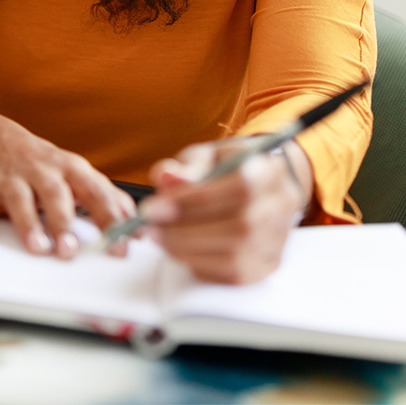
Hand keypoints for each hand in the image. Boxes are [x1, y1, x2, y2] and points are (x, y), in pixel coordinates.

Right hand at [0, 117, 135, 259]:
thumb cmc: (44, 164)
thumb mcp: (77, 173)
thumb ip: (106, 197)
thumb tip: (137, 225)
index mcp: (71, 169)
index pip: (96, 192)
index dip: (110, 219)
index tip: (120, 245)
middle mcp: (43, 170)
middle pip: (56, 193)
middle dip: (63, 221)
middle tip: (70, 250)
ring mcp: (13, 175)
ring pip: (21, 198)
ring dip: (29, 223)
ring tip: (38, 247)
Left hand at [143, 137, 311, 283]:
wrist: (260, 184)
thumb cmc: (228, 166)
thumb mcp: (207, 155)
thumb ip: (187, 166)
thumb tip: (166, 177)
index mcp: (268, 170)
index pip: (239, 188)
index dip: (194, 200)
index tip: (154, 207)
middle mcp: (280, 207)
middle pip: (238, 227)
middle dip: (185, 230)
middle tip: (150, 226)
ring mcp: (278, 239)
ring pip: (235, 256)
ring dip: (188, 249)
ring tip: (159, 236)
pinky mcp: (269, 264)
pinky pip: (234, 275)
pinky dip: (201, 264)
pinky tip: (179, 249)